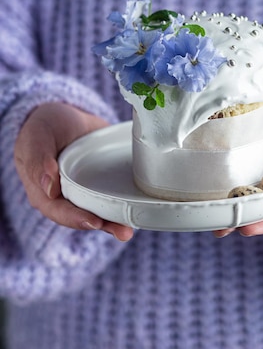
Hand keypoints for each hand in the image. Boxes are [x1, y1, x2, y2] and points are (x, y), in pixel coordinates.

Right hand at [14, 102, 133, 241]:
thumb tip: (49, 188)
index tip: (94, 222)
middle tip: (123, 232)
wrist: (65, 116)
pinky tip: (139, 209)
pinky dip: (124, 204)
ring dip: (116, 222)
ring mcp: (85, 192)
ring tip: (131, 230)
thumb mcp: (37, 138)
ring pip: (100, 212)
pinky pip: (112, 197)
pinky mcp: (102, 184)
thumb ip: (38, 160)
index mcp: (44, 192)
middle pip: (83, 217)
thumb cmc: (45, 126)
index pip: (59, 211)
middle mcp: (65, 197)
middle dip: (103, 226)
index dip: (76, 218)